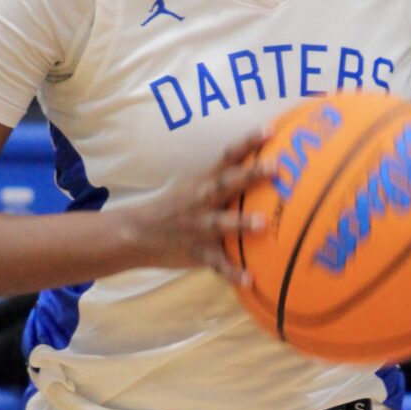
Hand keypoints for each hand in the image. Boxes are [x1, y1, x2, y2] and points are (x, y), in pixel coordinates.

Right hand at [119, 131, 270, 284]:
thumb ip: (225, 183)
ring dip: (240, 223)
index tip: (270, 130)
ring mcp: (198, 227)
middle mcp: (201, 201)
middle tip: (274, 168)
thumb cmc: (174, 209)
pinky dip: (232, 272)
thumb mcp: (195, 189)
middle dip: (249, 175)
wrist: (136, 233)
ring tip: (261, 224)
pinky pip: (217, 264)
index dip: (248, 142)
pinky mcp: (197, 252)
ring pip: (221, 224)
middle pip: (226, 184)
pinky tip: (250, 280)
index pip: (228, 157)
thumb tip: (263, 173)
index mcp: (204, 183)